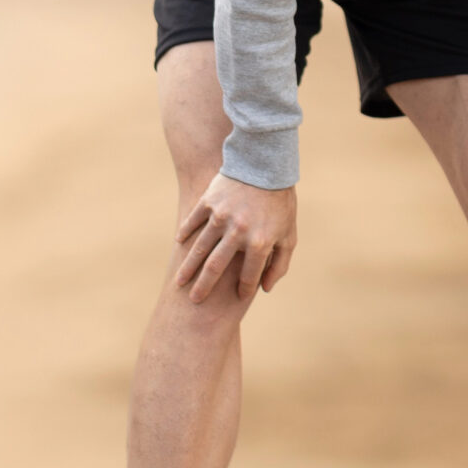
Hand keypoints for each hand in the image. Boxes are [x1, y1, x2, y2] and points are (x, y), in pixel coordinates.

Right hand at [175, 174, 298, 302]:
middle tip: (194, 301)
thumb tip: (265, 289)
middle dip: (204, 286)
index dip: (244, 289)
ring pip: (199, 248)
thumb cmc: (281, 204)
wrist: (266, 166)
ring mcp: (221, 216)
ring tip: (179, 282)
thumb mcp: (288, 234)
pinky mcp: (209, 202)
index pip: (249, 275)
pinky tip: (179, 246)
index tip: (238, 298)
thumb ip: (279, 264)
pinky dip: (185, 234)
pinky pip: (193, 222)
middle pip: (216, 267)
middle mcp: (238, 232)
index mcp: (260, 242)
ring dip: (188, 267)